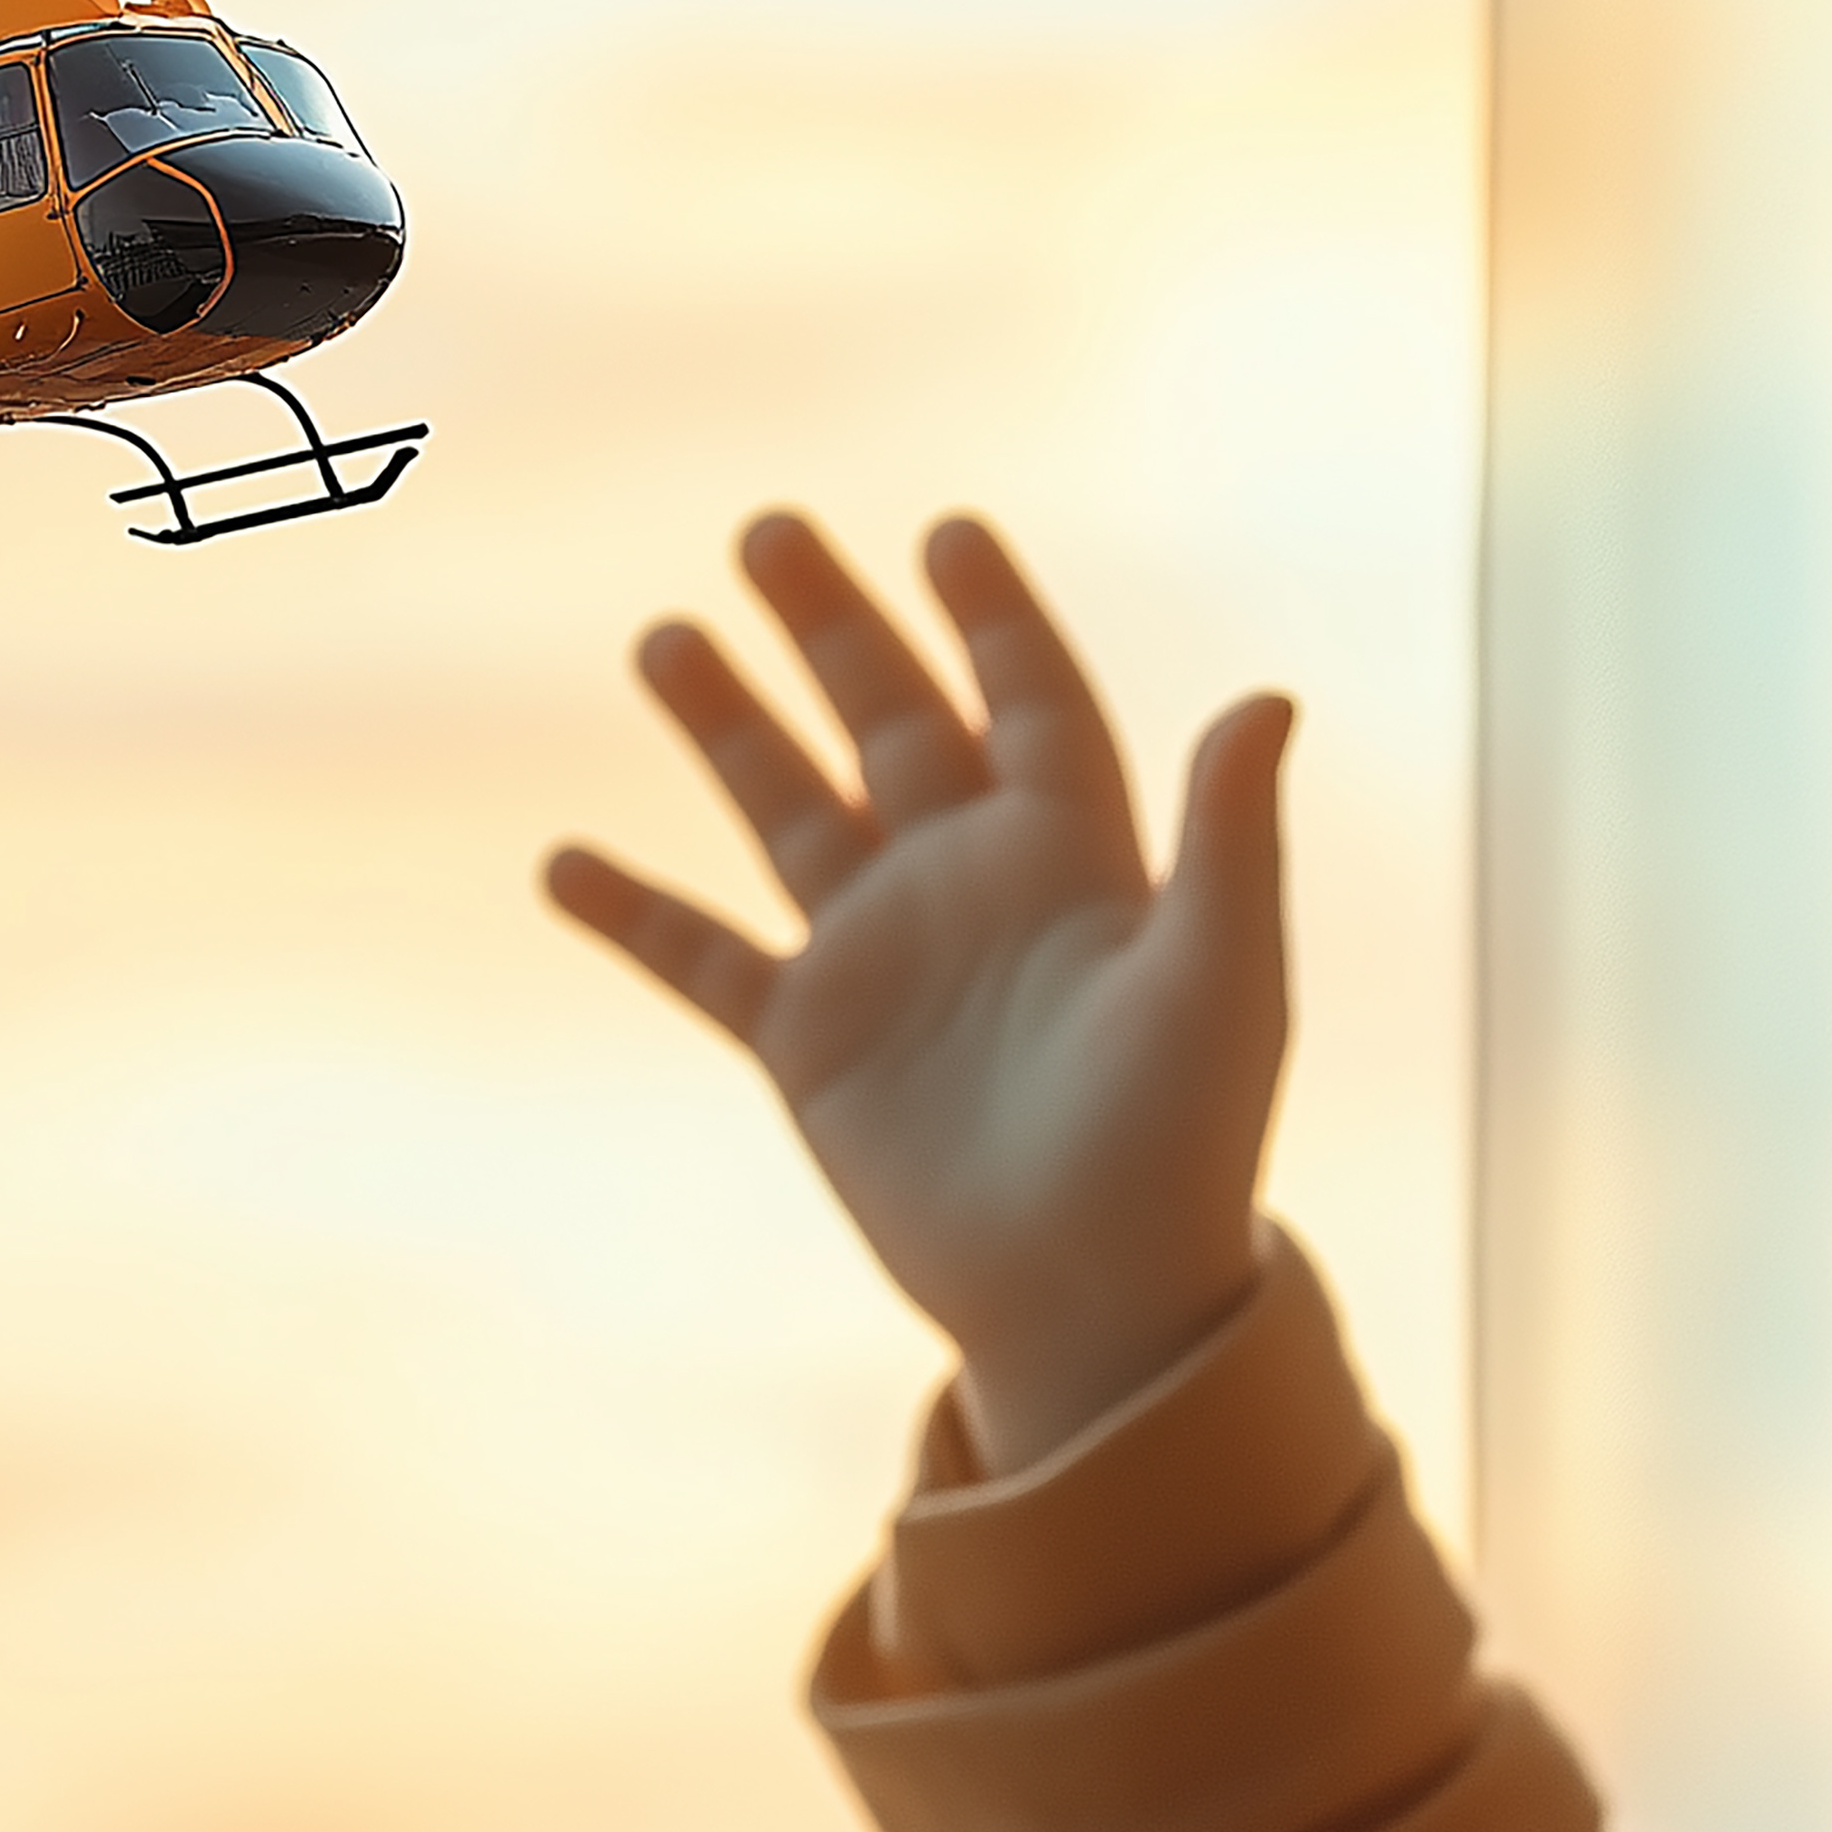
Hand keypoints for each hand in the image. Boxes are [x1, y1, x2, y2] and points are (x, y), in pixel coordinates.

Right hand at [545, 510, 1296, 1467]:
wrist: (1102, 1301)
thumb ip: (1230, 841)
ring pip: (790, 812)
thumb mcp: (1221, 980)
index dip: (993, 618)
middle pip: (891, 723)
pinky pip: (707, 960)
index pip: (1029, 702)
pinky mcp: (814, 1045)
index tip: (945, 534)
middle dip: (831, 629)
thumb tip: (1270, 698)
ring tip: (664, 637)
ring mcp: (882, 960)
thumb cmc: (1187, 1143)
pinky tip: (562, 862)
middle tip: (766, 531)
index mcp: (1075, 857)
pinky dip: (636, 914)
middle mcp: (970, 886)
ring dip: (727, 727)